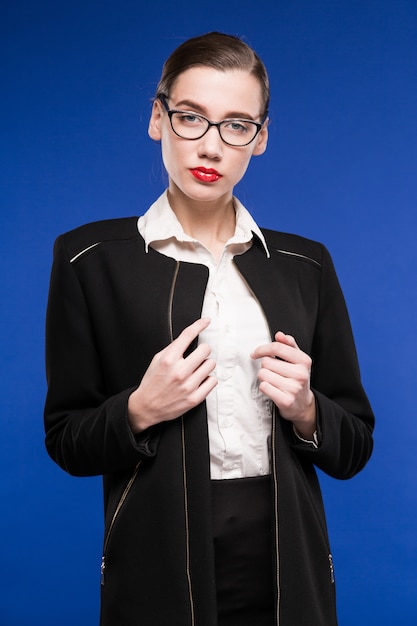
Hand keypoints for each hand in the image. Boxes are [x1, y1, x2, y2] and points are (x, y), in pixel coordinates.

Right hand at [128, 318, 216, 432]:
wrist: (146, 407)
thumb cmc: (152, 382)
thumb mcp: (157, 360)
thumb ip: (173, 348)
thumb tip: (190, 336)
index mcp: (168, 360)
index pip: (188, 335)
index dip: (200, 325)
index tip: (206, 321)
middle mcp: (179, 372)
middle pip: (205, 349)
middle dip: (202, 350)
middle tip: (197, 356)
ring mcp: (188, 386)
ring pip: (211, 364)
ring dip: (206, 365)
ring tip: (197, 369)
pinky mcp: (194, 398)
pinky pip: (213, 381)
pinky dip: (208, 379)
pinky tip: (200, 380)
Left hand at [251, 331, 315, 437]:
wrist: (303, 404)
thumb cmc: (297, 379)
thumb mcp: (298, 360)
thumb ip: (289, 345)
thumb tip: (279, 335)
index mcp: (304, 361)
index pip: (277, 347)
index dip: (262, 349)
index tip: (256, 353)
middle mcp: (300, 374)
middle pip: (266, 362)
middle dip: (265, 366)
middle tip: (273, 372)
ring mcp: (294, 388)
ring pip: (263, 374)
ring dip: (264, 377)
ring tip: (274, 381)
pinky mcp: (286, 400)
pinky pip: (264, 387)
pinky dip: (264, 387)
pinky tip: (272, 389)